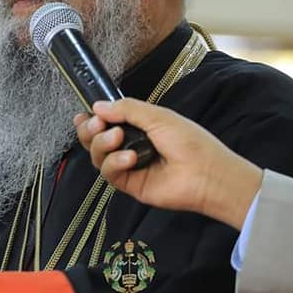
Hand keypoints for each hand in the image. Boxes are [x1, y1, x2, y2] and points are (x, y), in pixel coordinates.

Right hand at [74, 99, 262, 229]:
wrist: (206, 173)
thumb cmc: (190, 142)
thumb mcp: (158, 116)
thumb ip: (126, 109)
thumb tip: (97, 106)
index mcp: (138, 127)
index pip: (106, 122)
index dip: (92, 119)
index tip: (86, 115)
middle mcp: (130, 145)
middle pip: (94, 139)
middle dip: (90, 130)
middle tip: (97, 124)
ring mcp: (129, 166)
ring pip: (98, 156)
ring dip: (102, 144)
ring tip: (118, 138)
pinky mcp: (130, 185)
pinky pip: (109, 174)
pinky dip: (114, 162)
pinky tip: (129, 157)